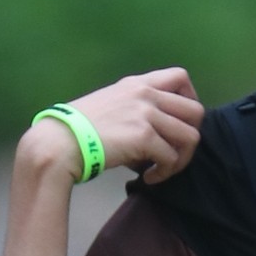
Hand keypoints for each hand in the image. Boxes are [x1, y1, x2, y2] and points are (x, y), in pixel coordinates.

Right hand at [21, 66, 203, 186]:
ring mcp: (146, 114)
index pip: (181, 77)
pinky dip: (164, 173)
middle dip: (191, 136)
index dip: (190, 100)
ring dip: (181, 159)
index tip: (178, 122)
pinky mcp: (144, 137)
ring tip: (163, 169)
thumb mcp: (109, 104)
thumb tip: (153, 135)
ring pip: (190, 137)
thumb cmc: (78, 129)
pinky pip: (171, 158)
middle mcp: (146, 94)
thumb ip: (133, 109)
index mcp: (137, 84)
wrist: (60, 141)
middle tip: (175, 152)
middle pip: (195, 111)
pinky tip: (148, 178)